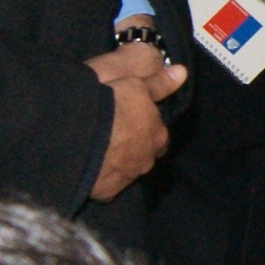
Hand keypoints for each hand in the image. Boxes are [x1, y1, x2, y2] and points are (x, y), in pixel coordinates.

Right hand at [85, 42, 185, 200]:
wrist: (81, 133)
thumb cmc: (111, 104)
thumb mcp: (136, 85)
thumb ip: (159, 83)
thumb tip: (182, 73)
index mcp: (157, 135)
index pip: (159, 135)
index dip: (147, 128)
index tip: (134, 122)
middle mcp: (147, 159)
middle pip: (145, 155)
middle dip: (135, 149)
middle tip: (115, 137)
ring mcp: (128, 177)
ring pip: (127, 171)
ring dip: (118, 163)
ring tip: (99, 151)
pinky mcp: (107, 191)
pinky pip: (107, 186)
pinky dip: (101, 179)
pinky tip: (89, 170)